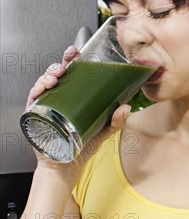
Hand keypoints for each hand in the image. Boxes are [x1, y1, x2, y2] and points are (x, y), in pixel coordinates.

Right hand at [27, 46, 131, 182]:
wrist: (67, 166)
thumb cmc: (83, 146)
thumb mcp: (104, 131)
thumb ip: (116, 121)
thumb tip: (127, 107)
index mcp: (74, 97)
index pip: (73, 74)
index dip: (72, 61)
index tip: (76, 52)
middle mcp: (59, 99)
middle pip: (57, 75)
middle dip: (60, 65)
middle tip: (67, 63)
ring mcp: (47, 106)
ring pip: (43, 84)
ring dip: (48, 76)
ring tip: (56, 77)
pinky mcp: (36, 116)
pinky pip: (32, 100)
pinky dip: (36, 91)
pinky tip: (43, 88)